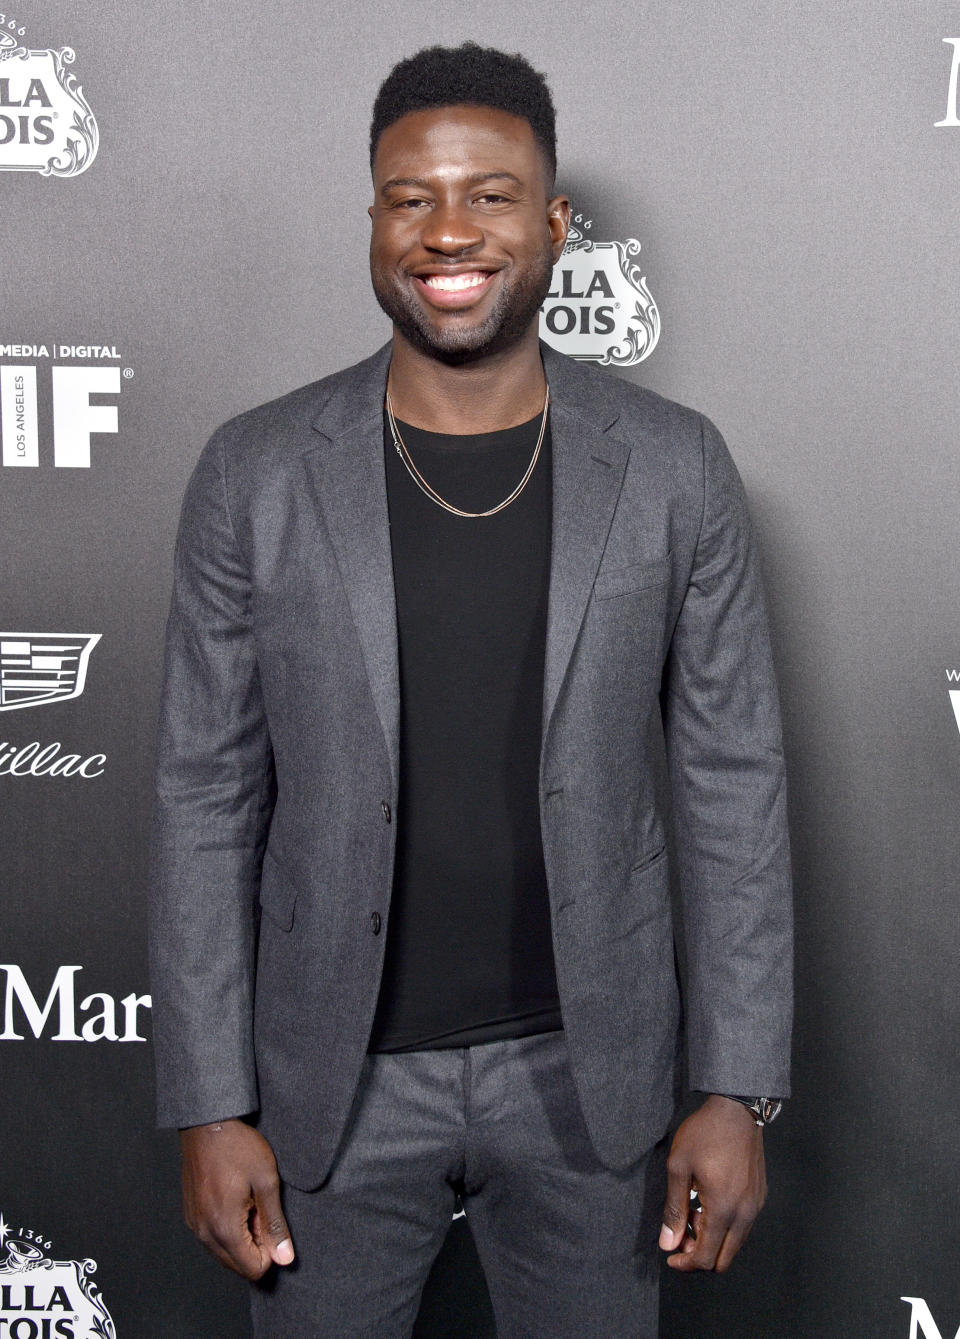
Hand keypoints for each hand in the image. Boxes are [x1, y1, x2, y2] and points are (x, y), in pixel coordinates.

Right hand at [180, 1118, 294, 1278]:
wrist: (207, 1124)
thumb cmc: (238, 1148)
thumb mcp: (266, 1182)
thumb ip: (275, 1224)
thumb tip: (285, 1258)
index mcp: (224, 1227)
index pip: (252, 1269)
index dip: (270, 1251)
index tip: (271, 1221)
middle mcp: (204, 1233)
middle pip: (237, 1266)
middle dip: (255, 1246)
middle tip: (261, 1209)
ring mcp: (194, 1224)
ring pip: (223, 1253)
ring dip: (241, 1237)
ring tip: (248, 1202)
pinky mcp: (191, 1215)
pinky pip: (212, 1238)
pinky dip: (227, 1229)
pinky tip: (235, 1200)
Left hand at [658, 1095, 765, 1272]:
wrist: (736, 1110)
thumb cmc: (704, 1134)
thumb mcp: (678, 1167)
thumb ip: (673, 1209)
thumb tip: (668, 1243)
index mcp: (723, 1209)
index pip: (705, 1257)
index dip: (685, 1263)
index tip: (670, 1256)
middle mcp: (744, 1214)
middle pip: (723, 1260)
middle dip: (699, 1257)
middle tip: (680, 1238)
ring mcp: (755, 1206)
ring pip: (734, 1245)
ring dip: (712, 1242)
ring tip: (691, 1215)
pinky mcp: (759, 1197)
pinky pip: (743, 1227)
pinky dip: (725, 1228)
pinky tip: (707, 1205)